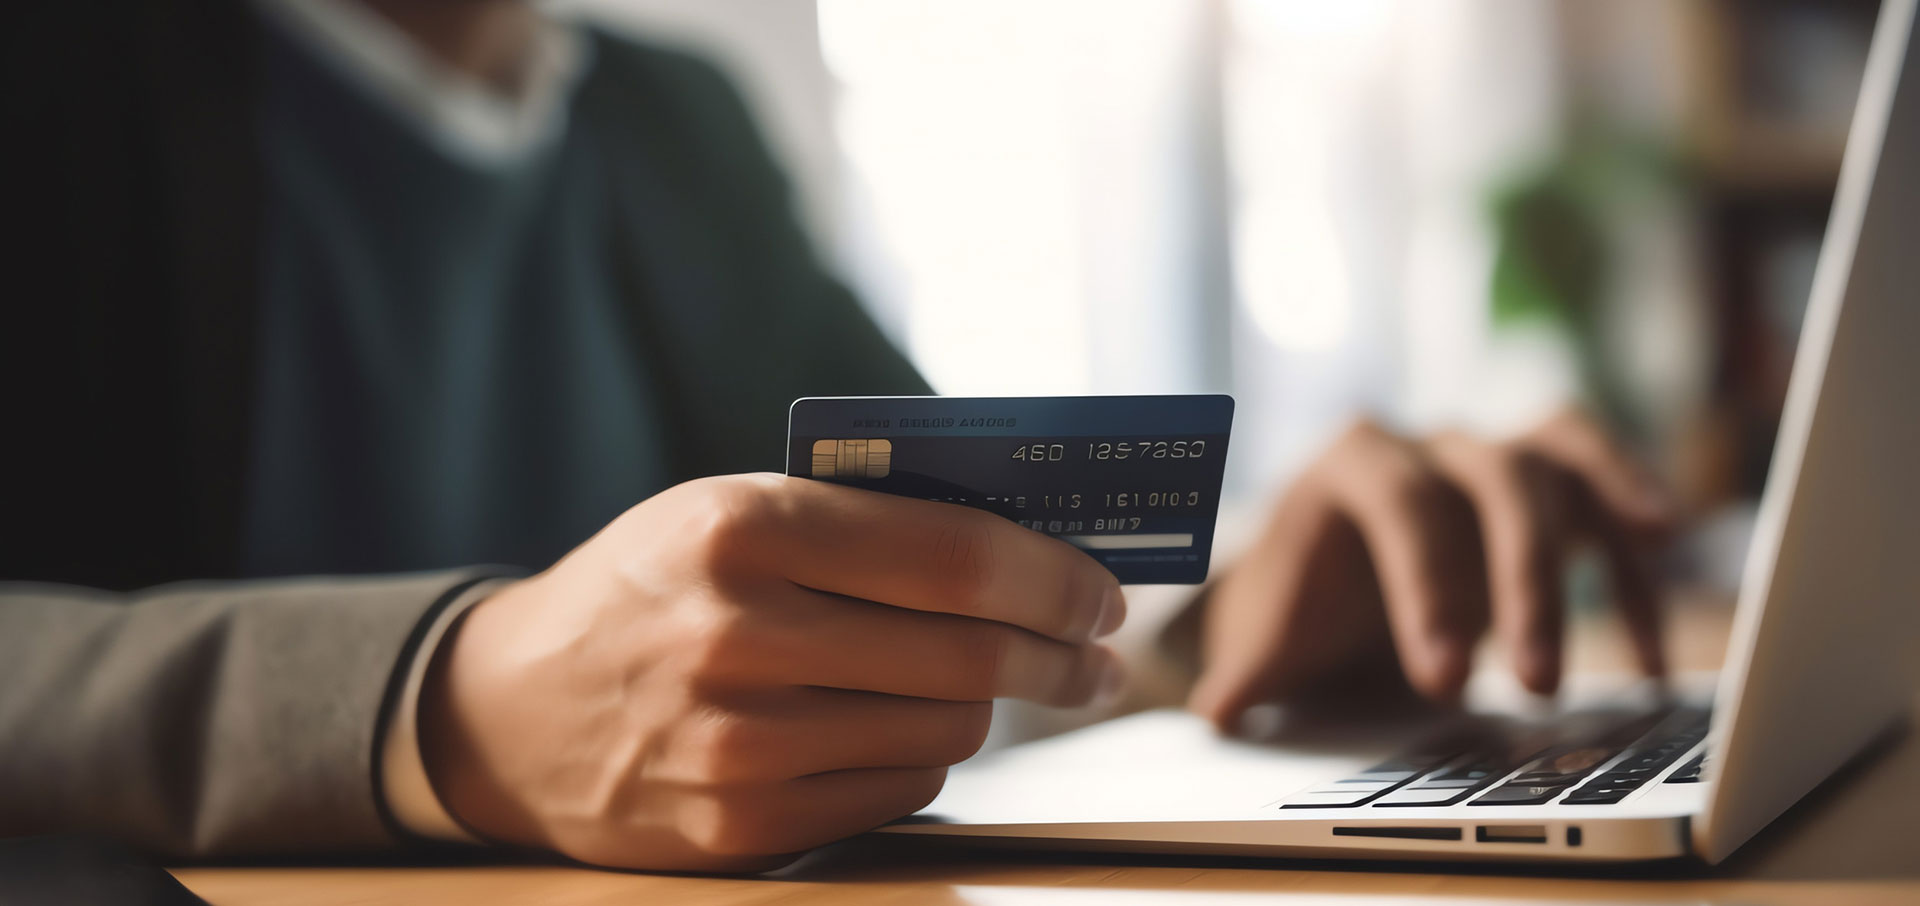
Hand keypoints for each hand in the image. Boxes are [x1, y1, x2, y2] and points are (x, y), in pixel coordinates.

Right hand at [418, 474, 1124, 871]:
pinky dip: (921, 756)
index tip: (1100, 589)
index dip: (1053, 576)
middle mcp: (740, 636)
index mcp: (744, 529)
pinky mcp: (741, 826)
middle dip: (1060, 655)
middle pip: (968, 655)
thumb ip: (860, 522)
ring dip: (986, 704)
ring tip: (992, 682)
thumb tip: (1025, 548)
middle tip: (1096, 654)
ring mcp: (739, 743)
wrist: (509, 712)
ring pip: (945, 731)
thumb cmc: (646, 589)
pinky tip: (906, 728)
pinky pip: (896, 792)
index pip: (956, 557)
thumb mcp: (727, 512)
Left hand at [1189, 408, 1671, 730]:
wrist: (1336, 567)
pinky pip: (1606, 501)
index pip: (1399, 502)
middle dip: (1521, 582)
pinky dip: (1636, 565)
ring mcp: (1495, 453)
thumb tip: (1214, 711)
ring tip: (1631, 653)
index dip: (1427, 583)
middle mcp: (1430, 442)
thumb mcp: (1273, 635)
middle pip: (1493, 478)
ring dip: (1596, 557)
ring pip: (1560, 469)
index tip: (1443, 677)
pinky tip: (1652, 658)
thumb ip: (1248, 669)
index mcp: (1349, 462)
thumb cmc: (1307, 598)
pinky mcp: (1552, 483)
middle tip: (1534, 684)